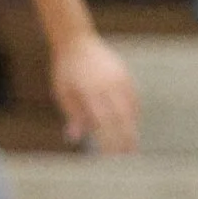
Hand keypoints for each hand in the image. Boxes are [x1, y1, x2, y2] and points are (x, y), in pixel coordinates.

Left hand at [52, 33, 139, 152]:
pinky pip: (133, 97)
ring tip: (133, 142)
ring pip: (131, 108)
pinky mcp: (125, 74)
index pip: (104, 122)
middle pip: (122, 117)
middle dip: (127, 137)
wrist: (77, 41)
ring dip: (132, 126)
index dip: (110, 140)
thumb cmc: (65, 71)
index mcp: (91, 92)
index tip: (111, 156)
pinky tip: (132, 122)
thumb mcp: (62, 94)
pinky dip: (134, 111)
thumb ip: (73, 115)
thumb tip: (76, 139)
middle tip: (130, 155)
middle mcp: (109, 86)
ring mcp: (120, 79)